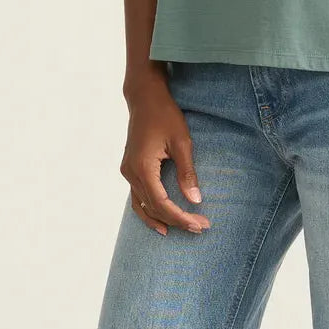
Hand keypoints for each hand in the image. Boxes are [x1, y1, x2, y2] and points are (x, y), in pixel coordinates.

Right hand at [121, 82, 211, 235]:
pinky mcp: (129, 168)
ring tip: (182, 230)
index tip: (200, 223)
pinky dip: (147, 211)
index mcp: (143, 167)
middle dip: (177, 220)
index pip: (162, 203)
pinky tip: (159, 221)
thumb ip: (187, 172)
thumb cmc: (165, 115)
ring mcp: (127, 171)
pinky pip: (137, 197)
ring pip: (142, 206)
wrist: (145, 98)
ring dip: (161, 219)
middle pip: (153, 208)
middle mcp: (131, 173)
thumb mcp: (182, 141)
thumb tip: (195, 200)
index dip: (181, 217)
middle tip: (200, 227)